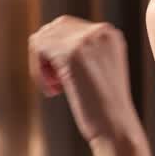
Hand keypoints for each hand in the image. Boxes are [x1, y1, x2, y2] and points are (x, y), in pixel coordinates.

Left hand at [28, 15, 141, 144]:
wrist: (116, 129)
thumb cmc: (104, 110)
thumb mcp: (96, 71)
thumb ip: (80, 52)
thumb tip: (43, 37)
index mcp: (110, 34)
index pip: (68, 27)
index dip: (56, 53)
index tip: (62, 79)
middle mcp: (101, 31)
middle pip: (54, 28)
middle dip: (47, 55)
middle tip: (56, 84)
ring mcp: (88, 39)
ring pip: (43, 37)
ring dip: (41, 65)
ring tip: (54, 88)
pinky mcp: (73, 52)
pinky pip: (39, 48)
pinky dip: (38, 71)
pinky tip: (53, 91)